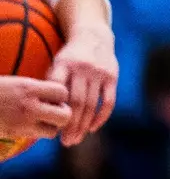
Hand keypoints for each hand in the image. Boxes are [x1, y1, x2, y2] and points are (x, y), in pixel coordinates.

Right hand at [0, 77, 71, 140]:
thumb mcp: (16, 83)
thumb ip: (35, 90)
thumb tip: (56, 97)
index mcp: (28, 87)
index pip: (62, 92)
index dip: (61, 96)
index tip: (52, 97)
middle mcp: (28, 105)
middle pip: (64, 115)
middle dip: (63, 114)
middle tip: (52, 112)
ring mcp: (21, 121)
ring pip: (53, 130)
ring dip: (51, 127)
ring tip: (41, 120)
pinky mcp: (15, 133)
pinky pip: (38, 136)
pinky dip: (38, 133)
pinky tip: (30, 126)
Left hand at [48, 28, 117, 145]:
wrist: (93, 36)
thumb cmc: (69, 58)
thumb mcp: (57, 64)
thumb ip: (53, 85)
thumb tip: (47, 114)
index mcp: (64, 64)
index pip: (58, 91)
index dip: (55, 110)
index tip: (51, 127)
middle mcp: (82, 68)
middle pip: (76, 102)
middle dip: (70, 125)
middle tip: (65, 142)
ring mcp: (99, 72)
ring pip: (91, 105)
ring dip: (83, 125)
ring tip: (76, 139)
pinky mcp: (112, 76)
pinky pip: (108, 101)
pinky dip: (101, 117)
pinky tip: (93, 128)